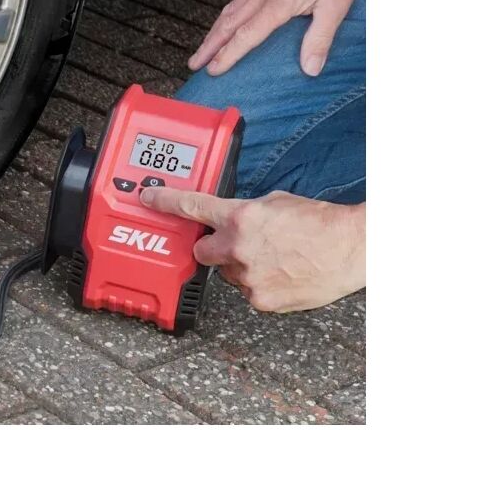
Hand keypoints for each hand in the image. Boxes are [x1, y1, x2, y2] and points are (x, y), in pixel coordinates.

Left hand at [139, 187, 364, 311]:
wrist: (350, 249)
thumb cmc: (320, 222)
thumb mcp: (276, 202)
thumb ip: (246, 210)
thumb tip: (231, 216)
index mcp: (240, 217)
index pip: (191, 207)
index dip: (164, 202)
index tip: (147, 198)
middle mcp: (238, 247)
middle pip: (202, 252)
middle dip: (212, 248)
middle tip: (235, 244)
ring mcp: (247, 276)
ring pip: (228, 273)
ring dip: (241, 267)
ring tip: (274, 258)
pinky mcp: (260, 300)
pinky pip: (247, 291)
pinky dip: (258, 284)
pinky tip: (281, 273)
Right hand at [188, 0, 364, 76]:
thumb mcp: (335, 6)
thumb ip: (320, 38)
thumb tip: (310, 67)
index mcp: (280, 2)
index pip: (246, 35)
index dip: (228, 54)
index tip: (214, 69)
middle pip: (228, 24)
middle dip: (209, 46)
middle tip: (196, 63)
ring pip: (230, 10)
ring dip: (214, 32)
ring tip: (204, 47)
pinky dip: (226, 15)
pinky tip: (226, 21)